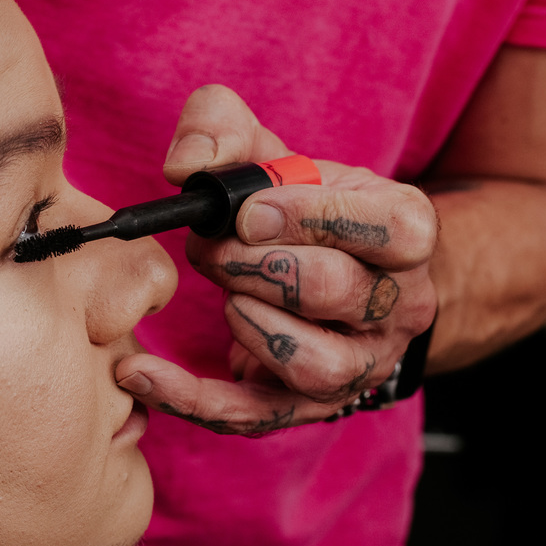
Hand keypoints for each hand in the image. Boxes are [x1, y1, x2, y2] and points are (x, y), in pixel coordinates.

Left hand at [116, 85, 437, 433]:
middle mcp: (398, 304)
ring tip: (223, 295)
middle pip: (336, 291)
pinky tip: (139, 373)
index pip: (393, 229)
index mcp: (406, 231)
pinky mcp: (308, 405)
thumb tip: (184, 166)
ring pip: (315, 363)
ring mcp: (360, 363)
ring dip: (246, 322)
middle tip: (211, 248)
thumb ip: (221, 130)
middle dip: (254, 265)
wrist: (329, 267)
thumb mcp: (269, 149)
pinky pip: (255, 415)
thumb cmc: (297, 203)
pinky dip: (191, 399)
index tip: (248, 212)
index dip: (314, 216)